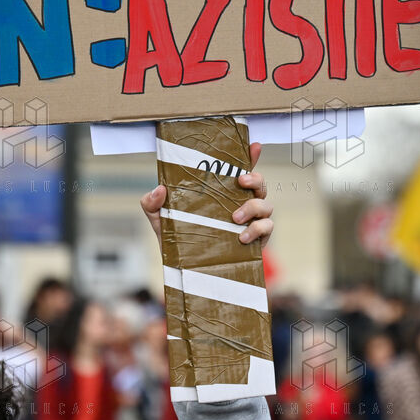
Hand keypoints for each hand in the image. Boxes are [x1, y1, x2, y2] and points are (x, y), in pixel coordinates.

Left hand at [140, 142, 273, 247]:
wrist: (186, 272)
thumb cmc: (177, 240)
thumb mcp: (160, 220)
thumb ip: (152, 203)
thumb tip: (160, 189)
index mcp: (222, 193)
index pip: (240, 171)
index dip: (250, 156)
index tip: (254, 146)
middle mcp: (240, 203)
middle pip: (259, 183)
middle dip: (255, 177)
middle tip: (240, 181)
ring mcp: (251, 221)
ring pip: (266, 204)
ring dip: (253, 206)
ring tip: (234, 218)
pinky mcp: (257, 239)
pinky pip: (267, 227)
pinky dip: (257, 229)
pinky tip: (241, 237)